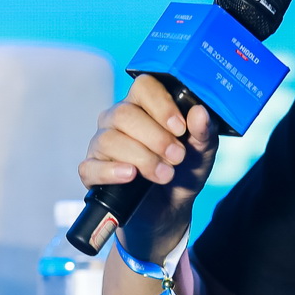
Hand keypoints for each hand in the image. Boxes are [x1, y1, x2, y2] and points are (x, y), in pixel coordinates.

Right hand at [79, 75, 218, 253]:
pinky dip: (112, 171)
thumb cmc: (183, 171)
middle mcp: (117, 119)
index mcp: (144, 106)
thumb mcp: (202, 153)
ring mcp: (101, 144)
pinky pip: (91, 167)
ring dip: (142, 158)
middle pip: (124, 114)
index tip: (180, 128)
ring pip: (110, 139)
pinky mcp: (92, 171)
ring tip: (165, 175)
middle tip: (177, 157)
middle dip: (155, 137)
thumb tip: (200, 112)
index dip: (161, 105)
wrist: (171, 209)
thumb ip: (203, 132)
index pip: (143, 86)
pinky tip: (131, 176)